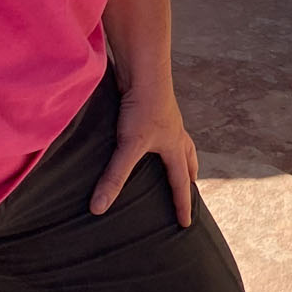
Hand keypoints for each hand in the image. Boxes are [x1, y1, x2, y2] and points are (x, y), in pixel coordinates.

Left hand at [90, 79, 197, 227]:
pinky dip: (164, 136)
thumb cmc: (142, 106)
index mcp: (173, 144)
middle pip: (188, 156)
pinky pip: (164, 126)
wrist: (145, 68)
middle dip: (189, 173)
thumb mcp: (128, 145)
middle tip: (193, 184)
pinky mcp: (153, 105)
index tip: (186, 223)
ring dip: (181, 152)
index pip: (180, 180)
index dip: (182, 202)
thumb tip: (98, 209)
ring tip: (175, 159)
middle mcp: (174, 131)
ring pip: (179, 139)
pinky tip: (151, 134)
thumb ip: (114, 177)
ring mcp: (166, 116)